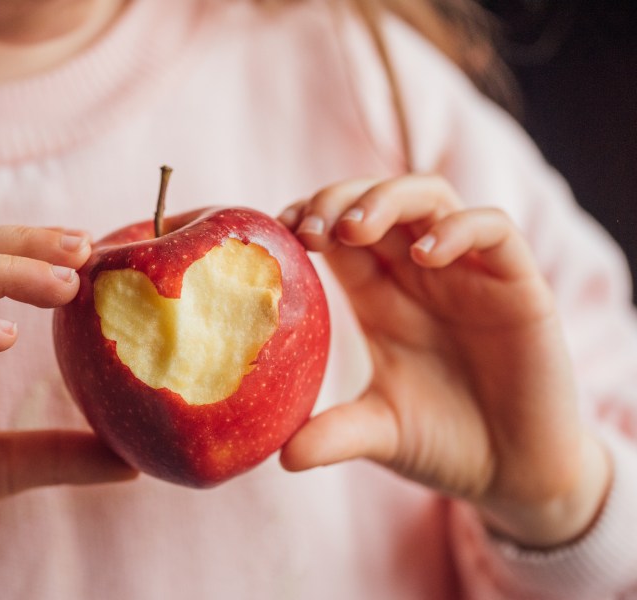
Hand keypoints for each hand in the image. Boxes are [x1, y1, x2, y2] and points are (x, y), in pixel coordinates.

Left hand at [278, 175, 610, 548]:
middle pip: (378, 201)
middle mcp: (420, 274)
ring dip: (387, 200)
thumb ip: (334, 435)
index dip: (308, 218)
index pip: (339, 233)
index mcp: (381, 296)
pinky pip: (494, 230)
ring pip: (430, 197)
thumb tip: (281, 458)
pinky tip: (425, 255)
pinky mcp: (519, 286)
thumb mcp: (379, 434)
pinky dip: (458, 229)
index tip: (278, 232)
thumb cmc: (443, 443)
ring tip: (352, 229)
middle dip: (338, 201)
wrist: (514, 473)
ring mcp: (469, 274)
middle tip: (309, 229)